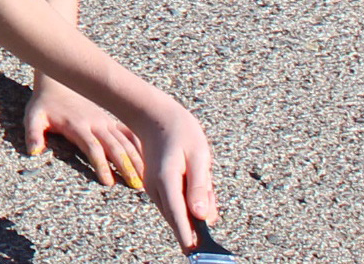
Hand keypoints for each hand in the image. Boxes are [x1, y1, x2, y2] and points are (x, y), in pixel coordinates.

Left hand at [23, 77, 144, 188]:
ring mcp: (105, 122)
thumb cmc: (45, 103)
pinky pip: (127, 133)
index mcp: (77, 126)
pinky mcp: (110, 121)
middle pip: (114, 147)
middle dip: (126, 167)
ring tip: (147, 178)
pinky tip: (151, 157)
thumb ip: (32, 133)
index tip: (109, 182)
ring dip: (136, 159)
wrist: (58, 81)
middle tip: (137, 186)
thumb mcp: (33, 116)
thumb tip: (33, 152)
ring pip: (125, 142)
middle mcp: (95, 124)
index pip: (92, 148)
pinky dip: (138, 144)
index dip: (101, 165)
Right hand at [127, 92, 217, 250]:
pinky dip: (189, 202)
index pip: (179, 218)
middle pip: (179, 218)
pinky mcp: (156, 186)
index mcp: (167, 181)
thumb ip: (200, 188)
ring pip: (178, 211)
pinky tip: (198, 186)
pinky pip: (175, 202)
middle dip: (197, 225)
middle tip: (210, 212)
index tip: (197, 255)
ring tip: (203, 182)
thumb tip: (203, 217)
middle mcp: (156, 188)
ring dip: (194, 211)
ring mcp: (154, 188)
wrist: (153, 114)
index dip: (189, 238)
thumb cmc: (180, 132)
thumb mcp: (199, 156)